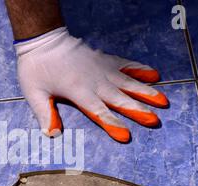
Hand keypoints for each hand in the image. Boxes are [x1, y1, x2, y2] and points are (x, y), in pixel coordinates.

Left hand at [15, 27, 168, 142]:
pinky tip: (154, 74)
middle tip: (155, 120)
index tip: (126, 135)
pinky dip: (140, 69)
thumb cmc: (36, 68)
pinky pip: (125, 64)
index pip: (98, 111)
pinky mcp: (104, 59)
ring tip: (164, 101)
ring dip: (146, 92)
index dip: (112, 123)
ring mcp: (102, 68)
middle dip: (138, 110)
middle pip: (119, 98)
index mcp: (78, 91)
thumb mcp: (34, 93)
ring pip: (128, 82)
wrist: (43, 38)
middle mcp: (95, 81)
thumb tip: (52, 134)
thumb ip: (44, 114)